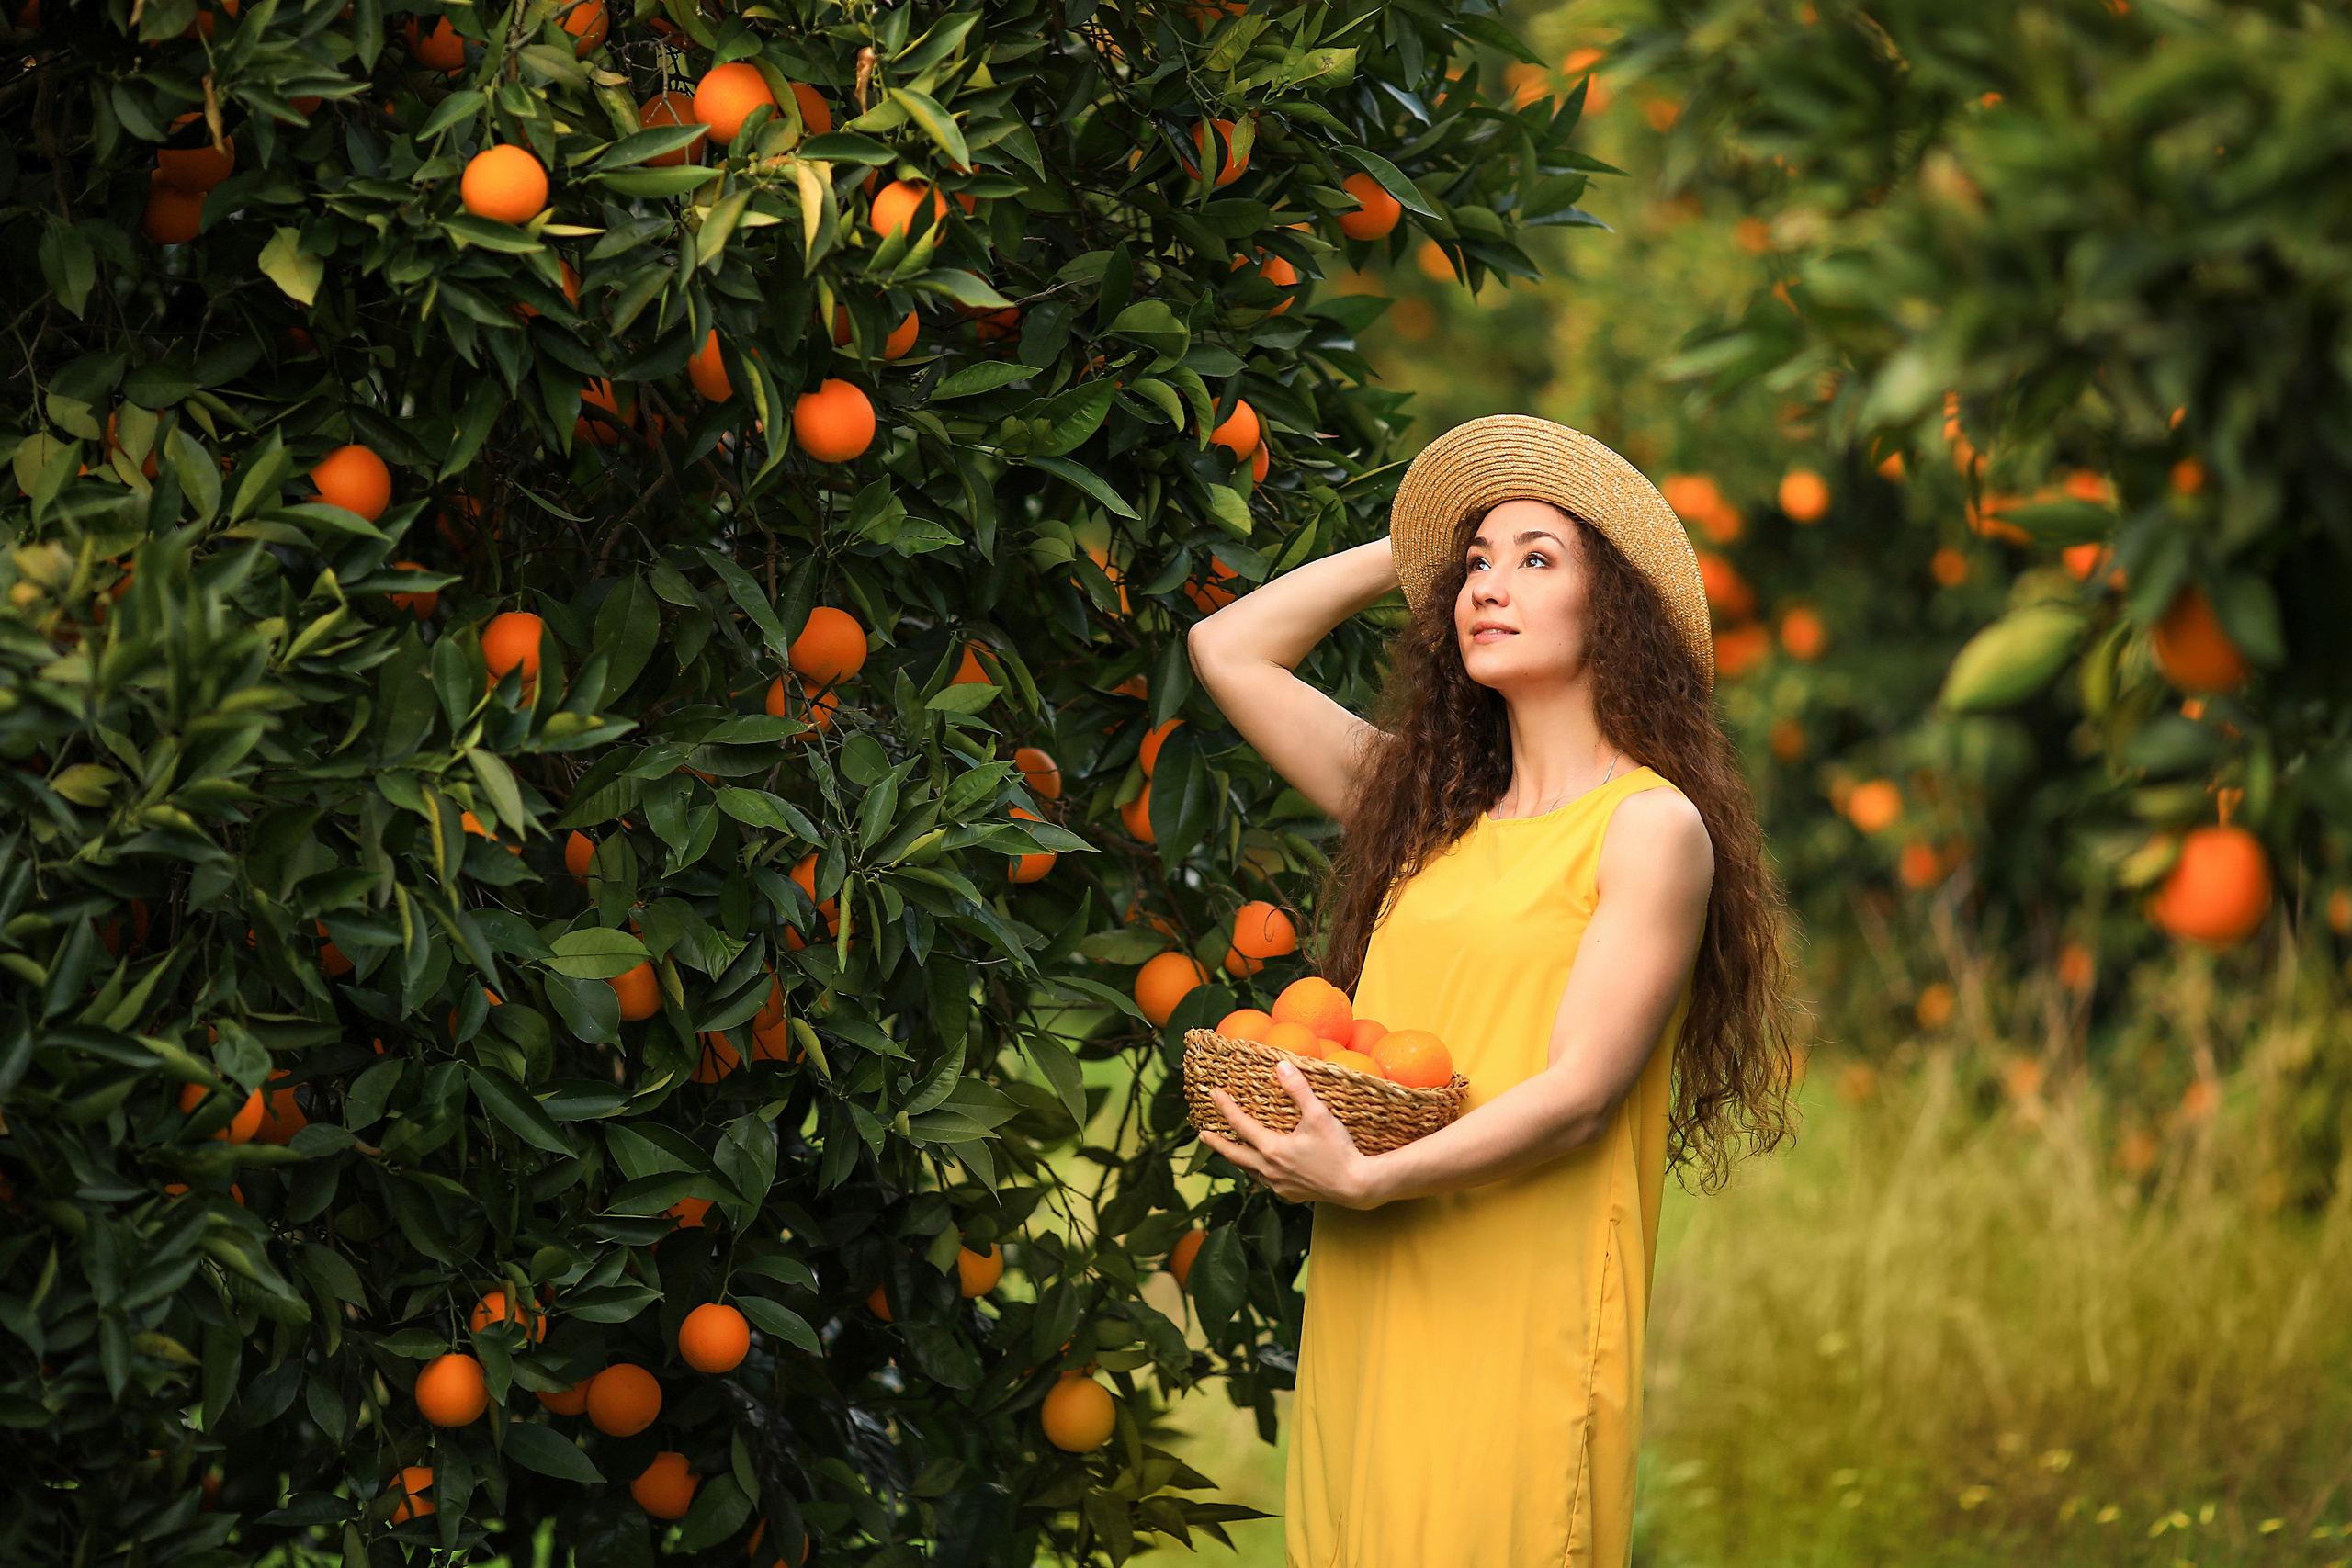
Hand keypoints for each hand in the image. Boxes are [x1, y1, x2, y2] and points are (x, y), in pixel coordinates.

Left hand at [1200, 1061, 1385, 1209]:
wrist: (1357, 1185)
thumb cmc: (1339, 1150)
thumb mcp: (1319, 1115)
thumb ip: (1299, 1090)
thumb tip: (1281, 1066)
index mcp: (1273, 1149)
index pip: (1241, 1125)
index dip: (1225, 1108)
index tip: (1213, 1094)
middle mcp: (1270, 1169)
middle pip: (1235, 1155)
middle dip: (1218, 1144)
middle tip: (1203, 1136)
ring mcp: (1279, 1185)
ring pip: (1251, 1171)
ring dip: (1239, 1159)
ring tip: (1233, 1151)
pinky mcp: (1291, 1194)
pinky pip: (1268, 1182)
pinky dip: (1260, 1172)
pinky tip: (1265, 1169)